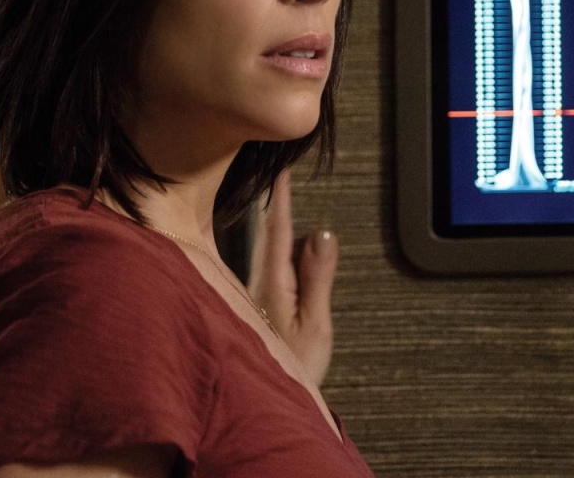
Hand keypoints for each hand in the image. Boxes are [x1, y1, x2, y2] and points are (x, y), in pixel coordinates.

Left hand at [247, 170, 337, 385]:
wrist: (263, 403)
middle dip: (272, 204)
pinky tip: (274, 246)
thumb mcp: (314, 325)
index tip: (282, 169)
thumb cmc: (294, 367)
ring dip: (271, 224)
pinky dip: (271, 247)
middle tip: (277, 171)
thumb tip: (321, 232)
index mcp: (272, 283)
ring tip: (276, 198)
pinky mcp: (252, 308)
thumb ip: (316, 279)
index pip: (278, 231)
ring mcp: (252, 296)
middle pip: (267, 235)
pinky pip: (265, 267)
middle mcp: (257, 283)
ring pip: (263, 251)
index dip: (280, 199)